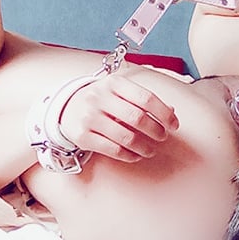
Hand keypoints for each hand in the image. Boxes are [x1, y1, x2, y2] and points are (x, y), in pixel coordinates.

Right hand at [58, 73, 178, 162]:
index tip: (173, 125)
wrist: (65, 109)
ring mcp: (89, 118)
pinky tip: (136, 155)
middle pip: (137, 118)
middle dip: (156, 131)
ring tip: (151, 150)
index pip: (146, 98)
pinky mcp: (83, 137)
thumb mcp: (119, 91)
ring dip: (144, 147)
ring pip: (126, 137)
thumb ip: (143, 99)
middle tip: (162, 137)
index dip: (164, 114)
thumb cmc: (101, 100)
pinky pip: (113, 150)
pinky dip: (129, 156)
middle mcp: (99, 98)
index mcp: (113, 83)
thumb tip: (171, 112)